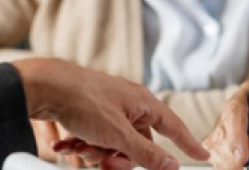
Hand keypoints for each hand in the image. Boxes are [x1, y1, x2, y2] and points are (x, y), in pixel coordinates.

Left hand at [13, 59, 208, 169]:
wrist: (45, 86)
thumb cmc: (84, 101)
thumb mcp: (118, 135)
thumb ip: (146, 153)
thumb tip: (171, 164)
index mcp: (144, 103)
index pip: (174, 127)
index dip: (188, 143)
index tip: (202, 156)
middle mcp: (130, 104)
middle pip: (138, 143)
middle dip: (119, 157)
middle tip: (105, 162)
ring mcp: (109, 108)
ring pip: (113, 144)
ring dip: (96, 152)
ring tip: (79, 148)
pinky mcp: (90, 113)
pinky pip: (94, 138)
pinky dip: (81, 145)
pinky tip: (66, 145)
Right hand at [203, 83, 248, 169]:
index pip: (235, 109)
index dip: (236, 130)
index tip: (243, 153)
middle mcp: (238, 113)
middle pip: (221, 130)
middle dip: (228, 150)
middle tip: (241, 164)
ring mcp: (233, 133)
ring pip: (216, 148)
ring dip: (226, 162)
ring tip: (242, 168)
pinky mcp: (233, 152)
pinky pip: (222, 162)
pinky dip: (227, 167)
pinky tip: (239, 169)